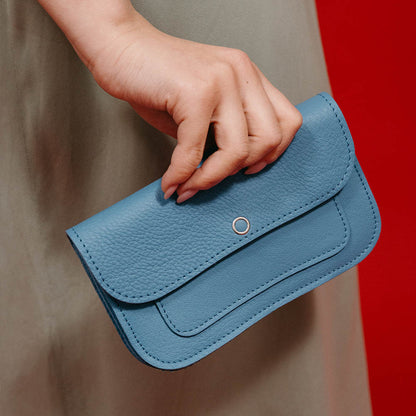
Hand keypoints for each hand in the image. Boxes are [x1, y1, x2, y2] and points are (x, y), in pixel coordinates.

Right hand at [89, 13, 302, 202]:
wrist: (119, 47)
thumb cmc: (157, 80)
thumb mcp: (201, 108)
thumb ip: (219, 135)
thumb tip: (225, 173)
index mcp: (249, 76)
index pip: (288, 121)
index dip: (273, 154)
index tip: (248, 171)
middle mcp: (242, 73)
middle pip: (270, 139)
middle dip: (240, 171)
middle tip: (212, 180)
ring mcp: (221, 80)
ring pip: (238, 150)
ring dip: (209, 179)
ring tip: (188, 187)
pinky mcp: (194, 92)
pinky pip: (195, 150)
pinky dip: (181, 175)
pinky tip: (170, 182)